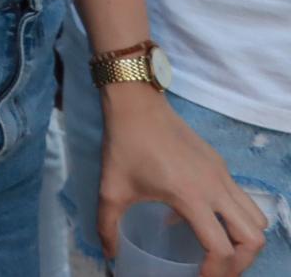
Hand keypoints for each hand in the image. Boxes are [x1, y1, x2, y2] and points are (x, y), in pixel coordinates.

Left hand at [97, 86, 267, 274]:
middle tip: (217, 270)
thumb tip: (109, 253)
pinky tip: (206, 221)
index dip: (217, 271)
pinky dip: (237, 219)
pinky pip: (243, 200)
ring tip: (223, 252)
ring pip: (257, 218)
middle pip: (253, 237)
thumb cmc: (124, 146)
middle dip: (240, 262)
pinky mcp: (221, 165)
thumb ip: (108, 225)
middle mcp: (215, 188)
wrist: (136, 105)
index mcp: (190, 197)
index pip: (221, 247)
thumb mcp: (111, 189)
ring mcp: (223, 175)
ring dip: (246, 241)